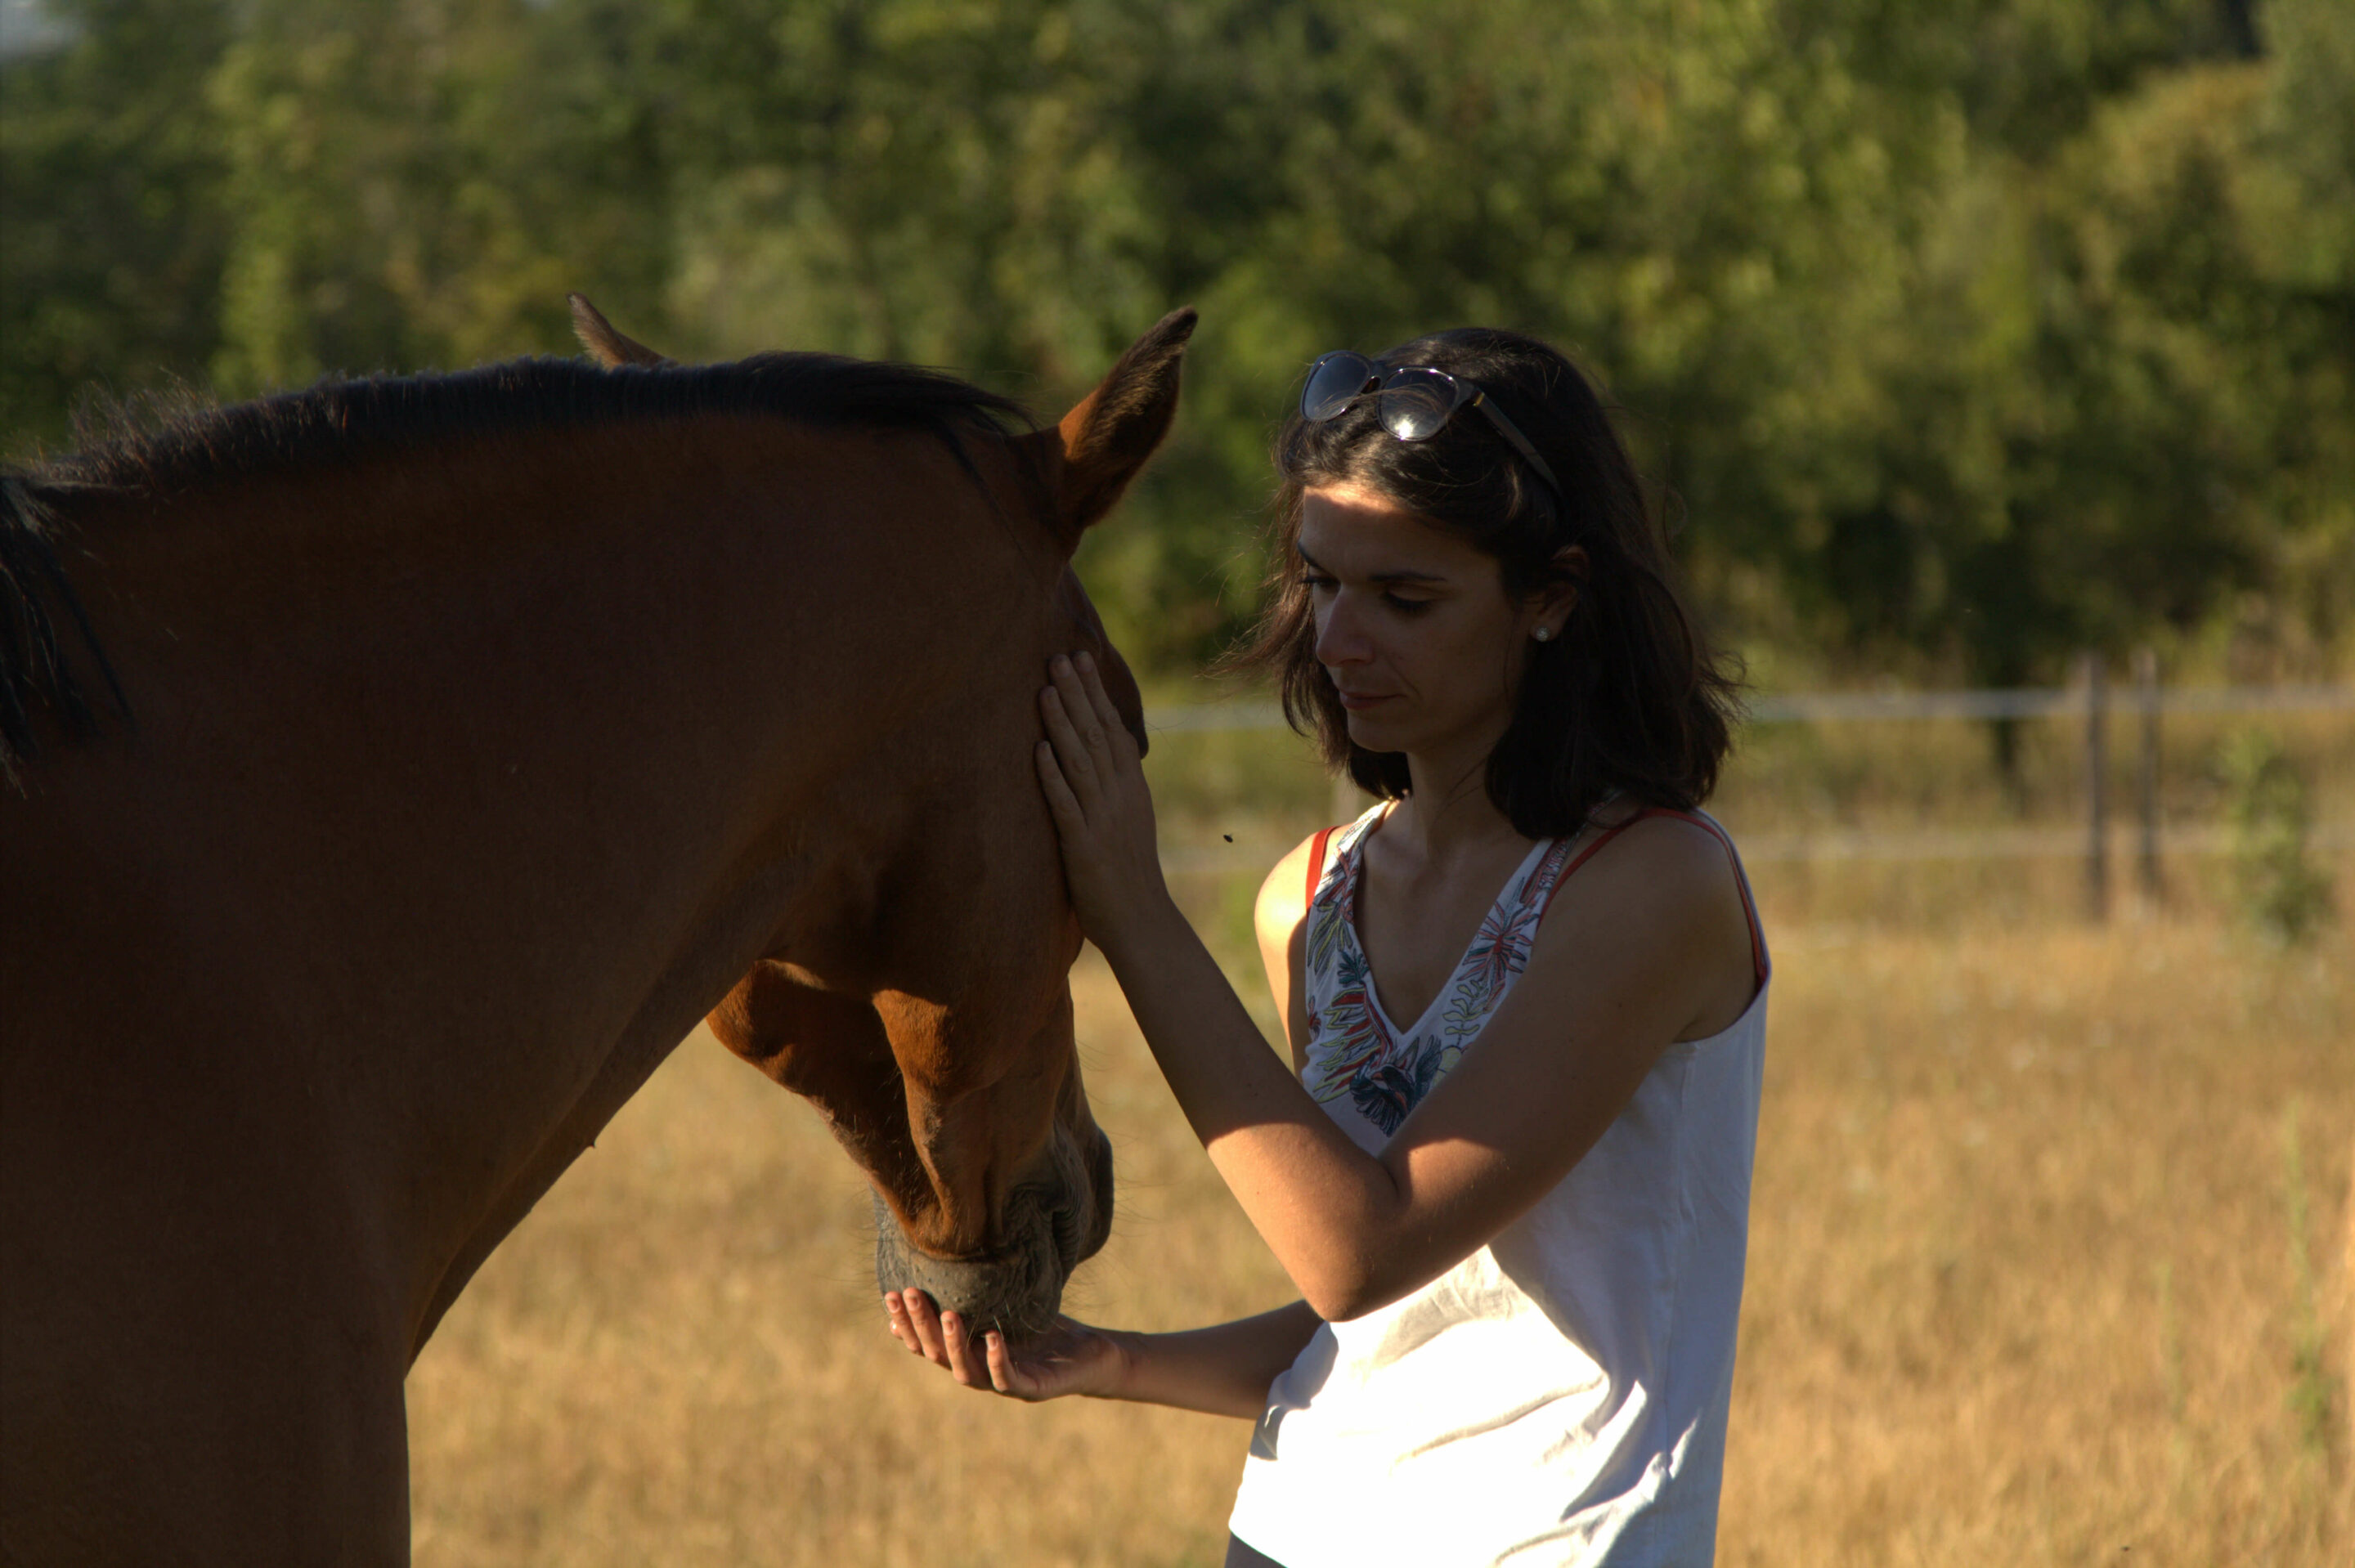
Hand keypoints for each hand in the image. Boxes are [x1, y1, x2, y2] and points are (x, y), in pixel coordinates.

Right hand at [883, 1289, 1127, 1400]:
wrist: (1089, 1357)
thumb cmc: (1045, 1330)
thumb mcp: (1008, 1307)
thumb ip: (979, 1295)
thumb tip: (951, 1263)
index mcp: (969, 1353)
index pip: (927, 1343)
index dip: (906, 1324)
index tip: (890, 1297)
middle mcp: (979, 1371)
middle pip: (938, 1355)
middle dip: (920, 1326)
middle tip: (908, 1294)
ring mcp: (1003, 1384)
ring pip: (967, 1371)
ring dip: (954, 1343)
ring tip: (947, 1313)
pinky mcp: (1032, 1389)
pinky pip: (1009, 1379)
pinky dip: (998, 1361)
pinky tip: (992, 1338)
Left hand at [1035, 651, 1170, 949]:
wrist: (1143, 924)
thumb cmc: (1128, 877)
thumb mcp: (1128, 823)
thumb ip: (1114, 791)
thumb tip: (1100, 759)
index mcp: (1131, 790)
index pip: (1113, 730)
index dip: (1096, 694)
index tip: (1082, 660)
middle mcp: (1120, 797)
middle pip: (1097, 735)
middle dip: (1078, 694)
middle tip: (1060, 656)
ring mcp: (1103, 820)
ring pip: (1081, 761)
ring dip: (1063, 724)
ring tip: (1046, 689)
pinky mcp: (1084, 846)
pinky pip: (1066, 805)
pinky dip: (1053, 776)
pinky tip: (1039, 751)